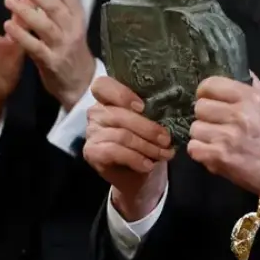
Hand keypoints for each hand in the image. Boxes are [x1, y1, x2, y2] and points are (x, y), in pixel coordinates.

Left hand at [4, 0, 95, 110]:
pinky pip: (36, 47)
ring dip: (25, 11)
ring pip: (45, 25)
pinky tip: (7, 26)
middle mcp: (73, 29)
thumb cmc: (69, 45)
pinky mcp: (52, 62)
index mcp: (77, 16)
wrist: (79, 82)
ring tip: (7, 0)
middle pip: (55, 6)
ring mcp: (63, 47)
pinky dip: (21, 35)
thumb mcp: (68, 17)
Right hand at [83, 76, 175, 220]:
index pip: (103, 85)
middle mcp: (96, 112)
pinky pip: (114, 151)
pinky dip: (135, 158)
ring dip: (147, 146)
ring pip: (121, 135)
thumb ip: (151, 112)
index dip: (122, 94)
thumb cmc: (145, 142)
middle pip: (119, 115)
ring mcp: (91, 132)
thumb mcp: (150, 123)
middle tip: (166, 139)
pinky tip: (148, 165)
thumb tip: (168, 109)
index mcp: (109, 98)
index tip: (142, 107)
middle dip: (148, 129)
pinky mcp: (91, 152)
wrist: (137, 175)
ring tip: (163, 154)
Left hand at [188, 73, 259, 202]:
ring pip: (194, 128)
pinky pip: (193, 148)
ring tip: (216, 140)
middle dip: (205, 116)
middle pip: (199, 107)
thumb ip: (254, 86)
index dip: (206, 93)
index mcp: (250, 98)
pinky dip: (201, 152)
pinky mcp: (219, 157)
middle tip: (216, 124)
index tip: (209, 100)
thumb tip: (241, 70)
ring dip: (203, 136)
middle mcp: (238, 114)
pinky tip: (213, 152)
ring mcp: (227, 136)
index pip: (210, 85)